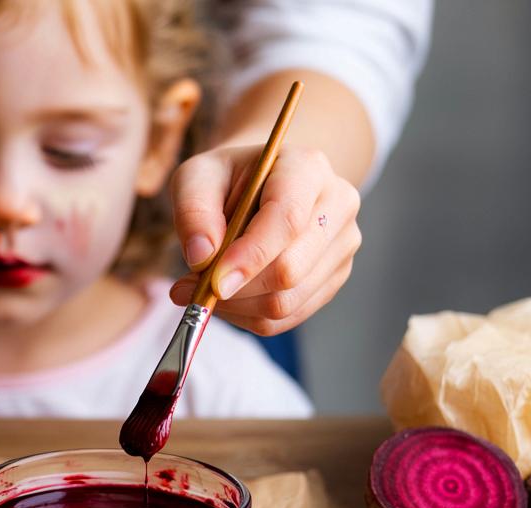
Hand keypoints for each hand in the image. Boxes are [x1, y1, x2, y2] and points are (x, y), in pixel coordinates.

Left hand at [168, 145, 361, 334]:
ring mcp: (342, 245)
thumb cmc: (226, 180)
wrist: (260, 186)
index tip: (213, 283)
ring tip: (203, 289)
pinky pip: (288, 317)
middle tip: (189, 286)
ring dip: (236, 306)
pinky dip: (248, 316)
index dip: (250, 256)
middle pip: (291, 268)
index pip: (288, 219)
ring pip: (288, 301)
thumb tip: (201, 258)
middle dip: (235, 288)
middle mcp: (337, 205)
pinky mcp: (334, 277)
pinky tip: (227, 298)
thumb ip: (193, 211)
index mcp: (307, 168)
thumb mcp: (196, 177)